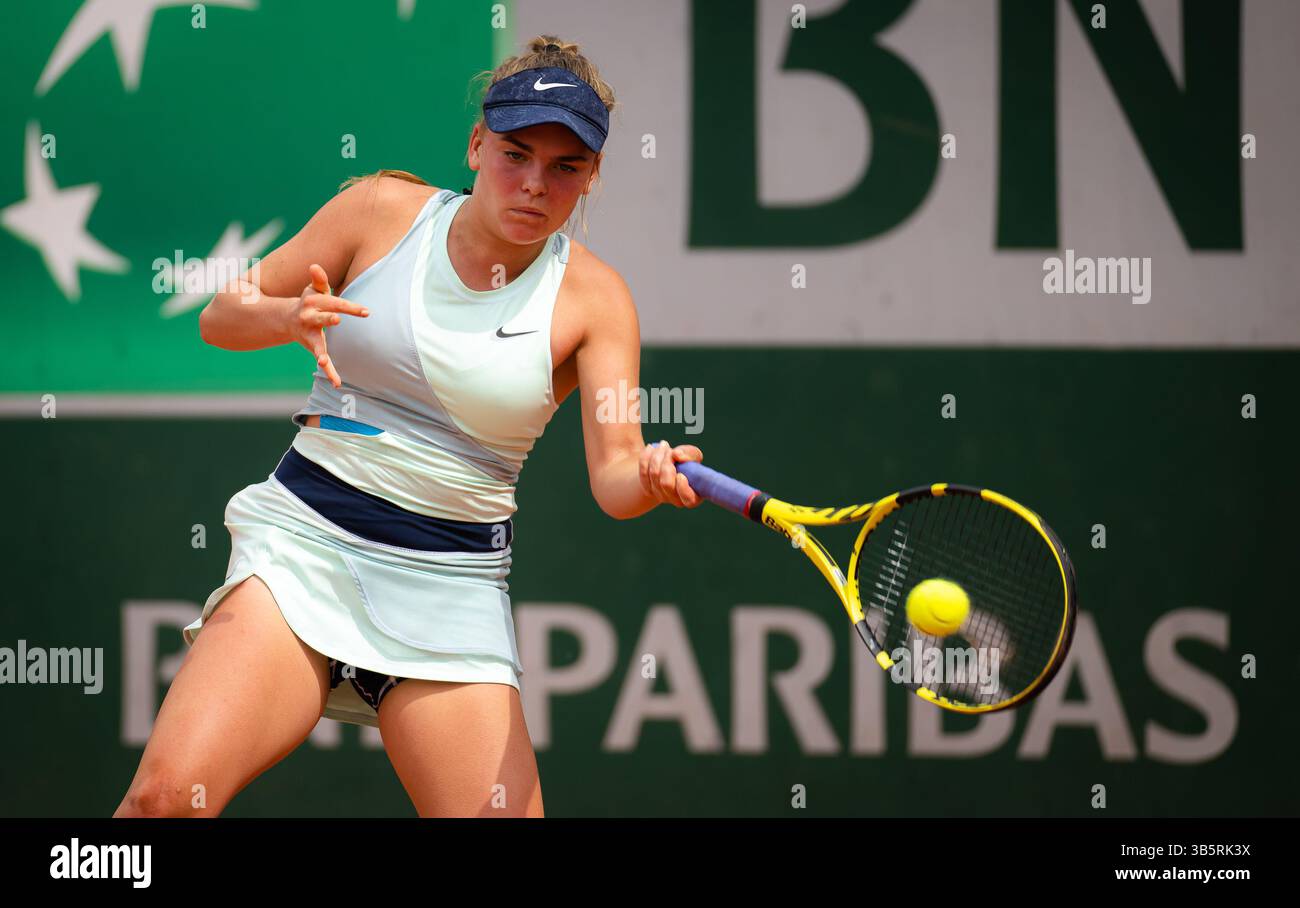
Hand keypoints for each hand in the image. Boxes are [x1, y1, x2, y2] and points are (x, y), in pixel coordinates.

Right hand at [291, 263, 368, 388]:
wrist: (287, 319)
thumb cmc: (309, 301)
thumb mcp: (313, 289)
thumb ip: (318, 279)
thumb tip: (314, 265)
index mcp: (313, 302)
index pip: (334, 303)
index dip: (349, 306)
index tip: (366, 312)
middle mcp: (309, 318)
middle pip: (322, 318)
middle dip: (329, 319)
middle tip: (337, 320)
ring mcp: (309, 334)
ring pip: (316, 344)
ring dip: (321, 353)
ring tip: (323, 362)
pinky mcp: (312, 347)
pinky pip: (322, 359)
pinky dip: (329, 372)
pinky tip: (337, 383)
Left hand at [639, 439, 703, 507]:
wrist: (669, 463)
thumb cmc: (686, 461)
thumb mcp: (693, 455)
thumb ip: (690, 454)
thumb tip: (677, 455)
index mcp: (693, 495)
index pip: (689, 499)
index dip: (683, 488)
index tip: (680, 474)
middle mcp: (676, 499)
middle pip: (667, 483)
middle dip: (667, 462)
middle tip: (670, 449)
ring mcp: (660, 496)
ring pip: (654, 475)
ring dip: (658, 456)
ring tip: (663, 445)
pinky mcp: (648, 489)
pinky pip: (643, 472)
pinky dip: (646, 457)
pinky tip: (650, 448)